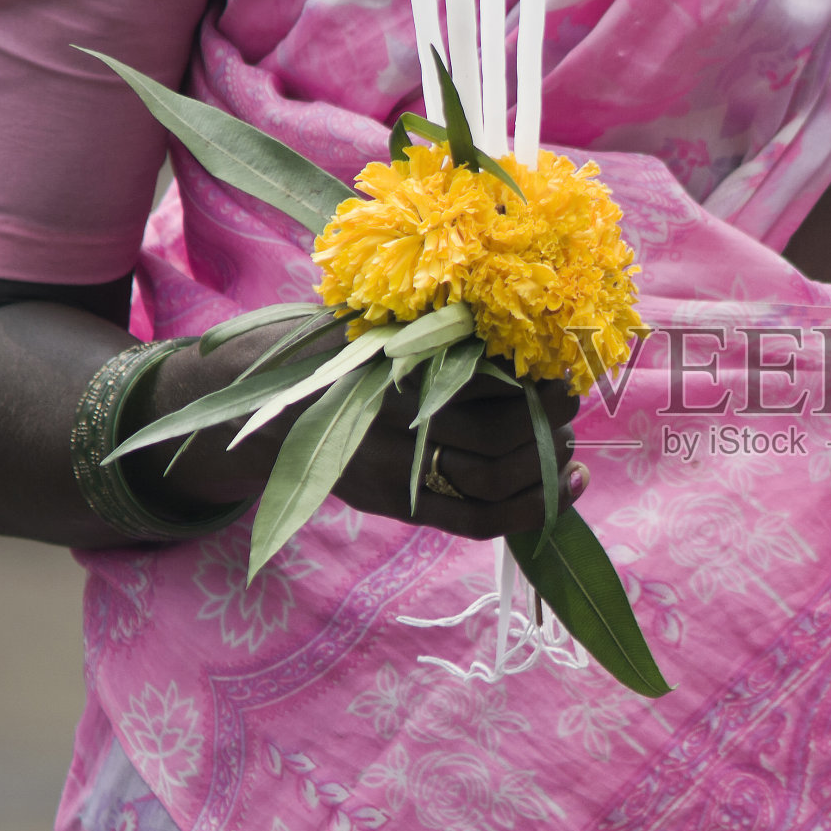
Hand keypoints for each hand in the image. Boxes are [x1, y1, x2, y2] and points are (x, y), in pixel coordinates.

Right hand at [128, 332, 584, 539]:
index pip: (480, 394)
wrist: (260, 415)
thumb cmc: (329, 351)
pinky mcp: (406, 509)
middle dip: (548, 422)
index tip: (559, 367)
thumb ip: (433, 317)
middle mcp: (388, 438)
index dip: (533, 387)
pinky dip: (534, 510)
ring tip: (565, 437)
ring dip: (547, 462)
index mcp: (382, 381)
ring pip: (495, 485)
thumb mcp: (371, 320)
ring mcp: (397, 482)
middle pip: (495, 442)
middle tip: (567, 399)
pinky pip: (480, 523)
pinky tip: (569, 487)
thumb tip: (520, 306)